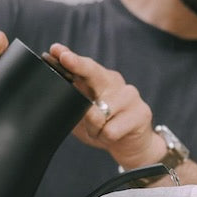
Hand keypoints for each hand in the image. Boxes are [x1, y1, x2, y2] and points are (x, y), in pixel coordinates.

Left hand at [48, 43, 164, 167]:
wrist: (132, 145)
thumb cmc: (104, 127)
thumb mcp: (82, 116)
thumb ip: (70, 104)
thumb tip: (55, 94)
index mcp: (100, 80)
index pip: (84, 67)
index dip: (71, 59)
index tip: (56, 50)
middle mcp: (115, 83)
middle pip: (94, 73)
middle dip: (78, 65)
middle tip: (65, 59)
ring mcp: (130, 96)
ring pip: (98, 114)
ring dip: (93, 128)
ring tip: (100, 131)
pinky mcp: (142, 112)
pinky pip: (110, 130)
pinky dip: (105, 138)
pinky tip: (113, 136)